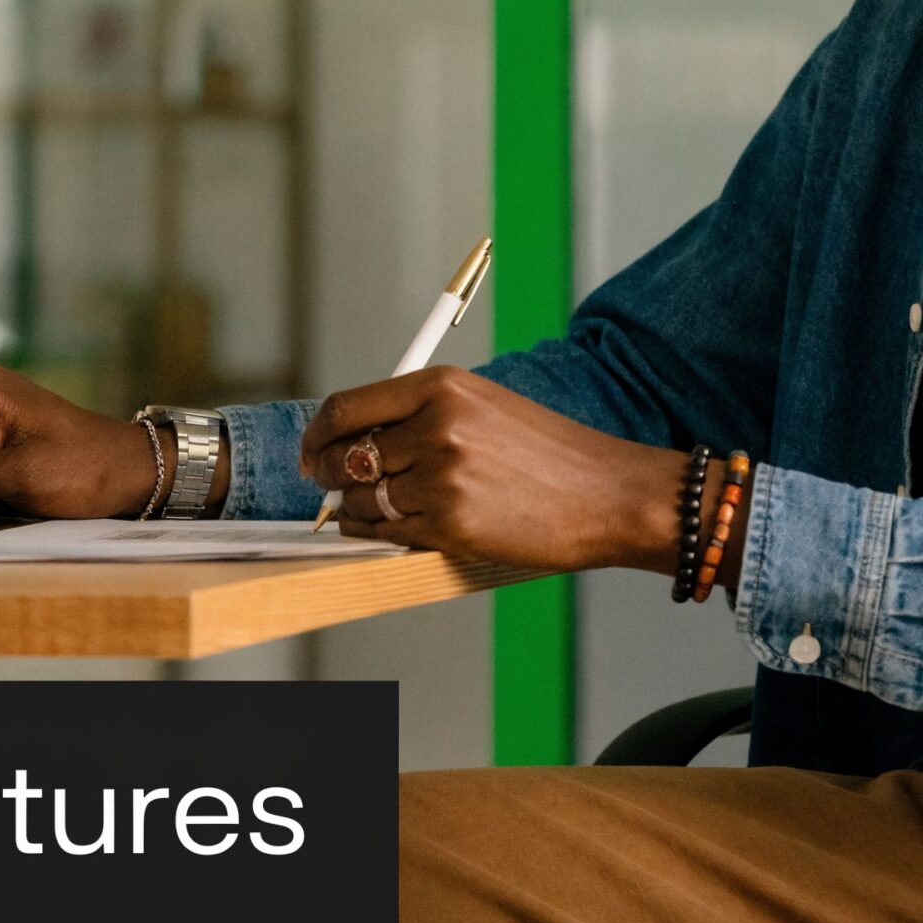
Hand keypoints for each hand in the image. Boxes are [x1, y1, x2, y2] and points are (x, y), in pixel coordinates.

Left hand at [300, 366, 693, 573]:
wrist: (609, 494)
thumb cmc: (553, 456)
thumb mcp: (486, 407)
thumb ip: (424, 415)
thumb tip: (360, 442)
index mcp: (443, 386)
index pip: (347, 408)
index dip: (318, 436)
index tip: (313, 452)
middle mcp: (437, 426)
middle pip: (347, 457)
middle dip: (333, 477)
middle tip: (334, 487)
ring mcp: (442, 477)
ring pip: (364, 501)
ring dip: (362, 511)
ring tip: (382, 511)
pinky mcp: (450, 524)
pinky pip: (387, 534)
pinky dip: (380, 536)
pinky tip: (395, 530)